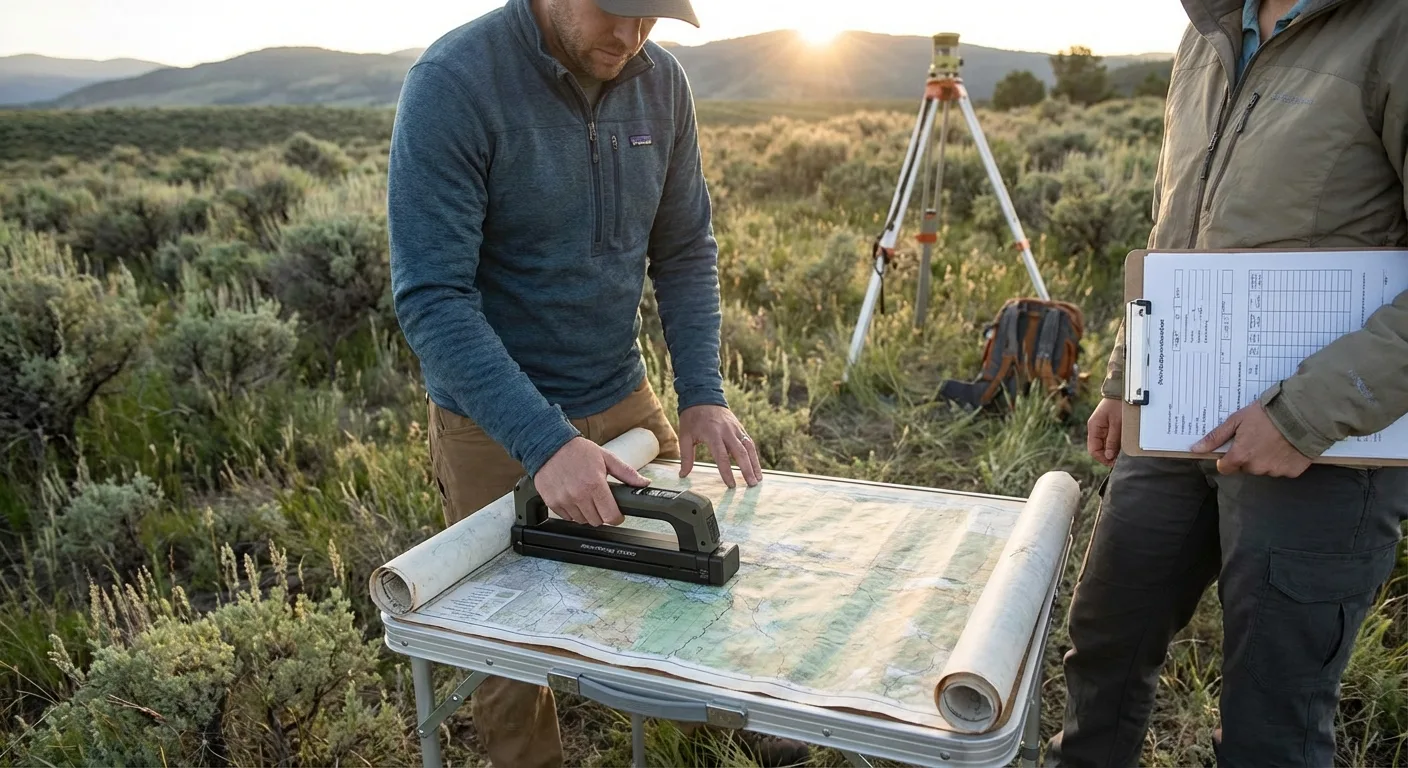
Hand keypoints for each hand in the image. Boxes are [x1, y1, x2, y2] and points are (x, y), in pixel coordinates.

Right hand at [535, 437, 649, 525]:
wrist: (549, 445)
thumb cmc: (578, 451)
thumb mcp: (606, 458)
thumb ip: (627, 473)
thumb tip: (643, 482)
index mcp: (594, 484)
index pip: (610, 516)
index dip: (617, 517)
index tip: (617, 514)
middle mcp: (578, 495)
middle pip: (597, 521)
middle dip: (602, 514)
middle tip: (600, 502)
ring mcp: (564, 500)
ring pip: (582, 521)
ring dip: (586, 513)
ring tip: (585, 497)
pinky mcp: (552, 502)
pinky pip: (567, 517)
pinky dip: (572, 512)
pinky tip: (573, 497)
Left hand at [678, 405, 761, 487]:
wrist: (702, 395)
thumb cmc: (692, 417)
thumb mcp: (685, 436)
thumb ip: (686, 457)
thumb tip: (683, 474)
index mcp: (712, 434)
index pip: (722, 456)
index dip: (727, 472)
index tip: (731, 485)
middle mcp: (727, 431)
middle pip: (740, 452)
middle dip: (747, 469)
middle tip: (751, 485)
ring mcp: (735, 428)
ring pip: (749, 447)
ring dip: (755, 463)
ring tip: (758, 479)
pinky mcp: (739, 427)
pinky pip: (749, 442)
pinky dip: (754, 455)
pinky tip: (756, 466)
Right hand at [1086, 397, 1122, 466]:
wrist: (1122, 390)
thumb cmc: (1119, 405)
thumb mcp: (1117, 423)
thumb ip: (1113, 440)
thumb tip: (1109, 455)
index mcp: (1094, 428)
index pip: (1093, 450)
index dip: (1103, 458)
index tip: (1114, 462)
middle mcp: (1096, 429)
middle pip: (1099, 449)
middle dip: (1109, 455)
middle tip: (1121, 458)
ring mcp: (1102, 428)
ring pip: (1106, 445)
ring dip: (1114, 449)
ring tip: (1124, 451)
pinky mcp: (1109, 426)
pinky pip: (1111, 439)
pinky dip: (1116, 443)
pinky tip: (1124, 444)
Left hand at [1192, 402, 1312, 476]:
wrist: (1303, 414)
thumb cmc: (1267, 414)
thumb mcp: (1237, 420)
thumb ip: (1216, 437)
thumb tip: (1195, 449)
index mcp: (1241, 456)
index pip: (1225, 468)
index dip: (1227, 458)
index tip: (1234, 447)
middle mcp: (1257, 468)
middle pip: (1246, 467)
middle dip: (1248, 455)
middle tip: (1258, 437)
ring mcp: (1276, 471)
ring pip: (1264, 468)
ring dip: (1266, 458)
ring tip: (1275, 439)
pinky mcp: (1293, 471)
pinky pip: (1283, 469)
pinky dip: (1284, 460)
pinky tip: (1287, 445)